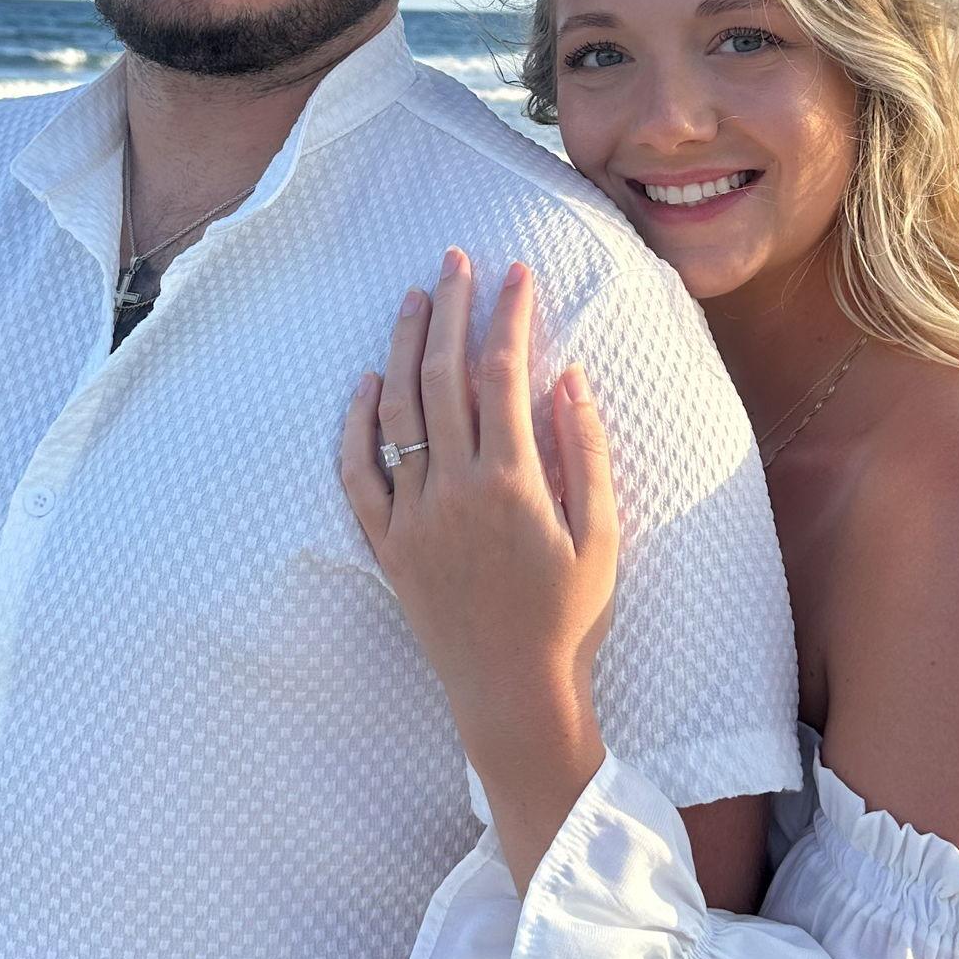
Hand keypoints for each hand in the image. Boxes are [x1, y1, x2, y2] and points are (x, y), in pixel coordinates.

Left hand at [340, 248, 617, 785]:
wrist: (513, 697)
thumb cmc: (569, 619)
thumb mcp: (602, 537)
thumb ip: (587, 454)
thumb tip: (568, 380)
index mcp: (513, 483)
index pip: (504, 374)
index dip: (510, 316)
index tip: (517, 273)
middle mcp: (455, 490)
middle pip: (445, 377)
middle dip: (452, 311)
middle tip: (457, 261)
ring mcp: (414, 516)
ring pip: (398, 412)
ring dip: (405, 348)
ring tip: (415, 299)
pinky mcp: (387, 545)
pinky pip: (359, 474)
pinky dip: (357, 425)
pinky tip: (366, 382)